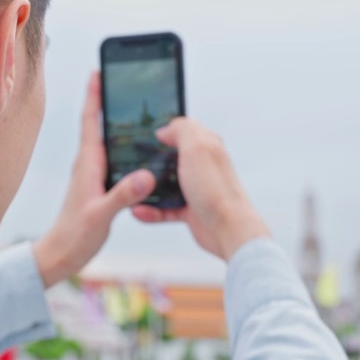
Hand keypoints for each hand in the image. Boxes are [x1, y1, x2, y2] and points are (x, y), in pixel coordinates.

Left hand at [33, 73, 154, 286]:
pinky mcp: (99, 184)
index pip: (91, 121)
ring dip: (114, 119)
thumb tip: (145, 175)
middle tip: (120, 77)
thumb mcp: (101, 215)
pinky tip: (137, 145)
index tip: (99, 70)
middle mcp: (89, 163)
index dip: (95, 95)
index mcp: (88, 164)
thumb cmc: (75, 236)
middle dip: (106, 98)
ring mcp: (93, 173)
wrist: (61, 256)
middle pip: (99, 122)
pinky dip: (122, 143)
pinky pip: (112, 155)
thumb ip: (121, 196)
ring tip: (130, 102)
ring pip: (106, 138)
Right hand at [132, 117, 269, 259]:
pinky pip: (165, 208)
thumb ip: (182, 130)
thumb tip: (165, 129)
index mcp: (206, 146)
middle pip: (170, 158)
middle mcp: (201, 166)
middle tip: (131, 163)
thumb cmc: (217, 191)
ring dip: (147, 189)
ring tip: (131, 191)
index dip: (163, 131)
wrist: (228, 230)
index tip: (142, 136)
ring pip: (165, 185)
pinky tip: (139, 211)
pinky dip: (151, 210)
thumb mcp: (197, 148)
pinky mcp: (190, 210)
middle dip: (150, 161)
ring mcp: (195, 189)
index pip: (183, 130)